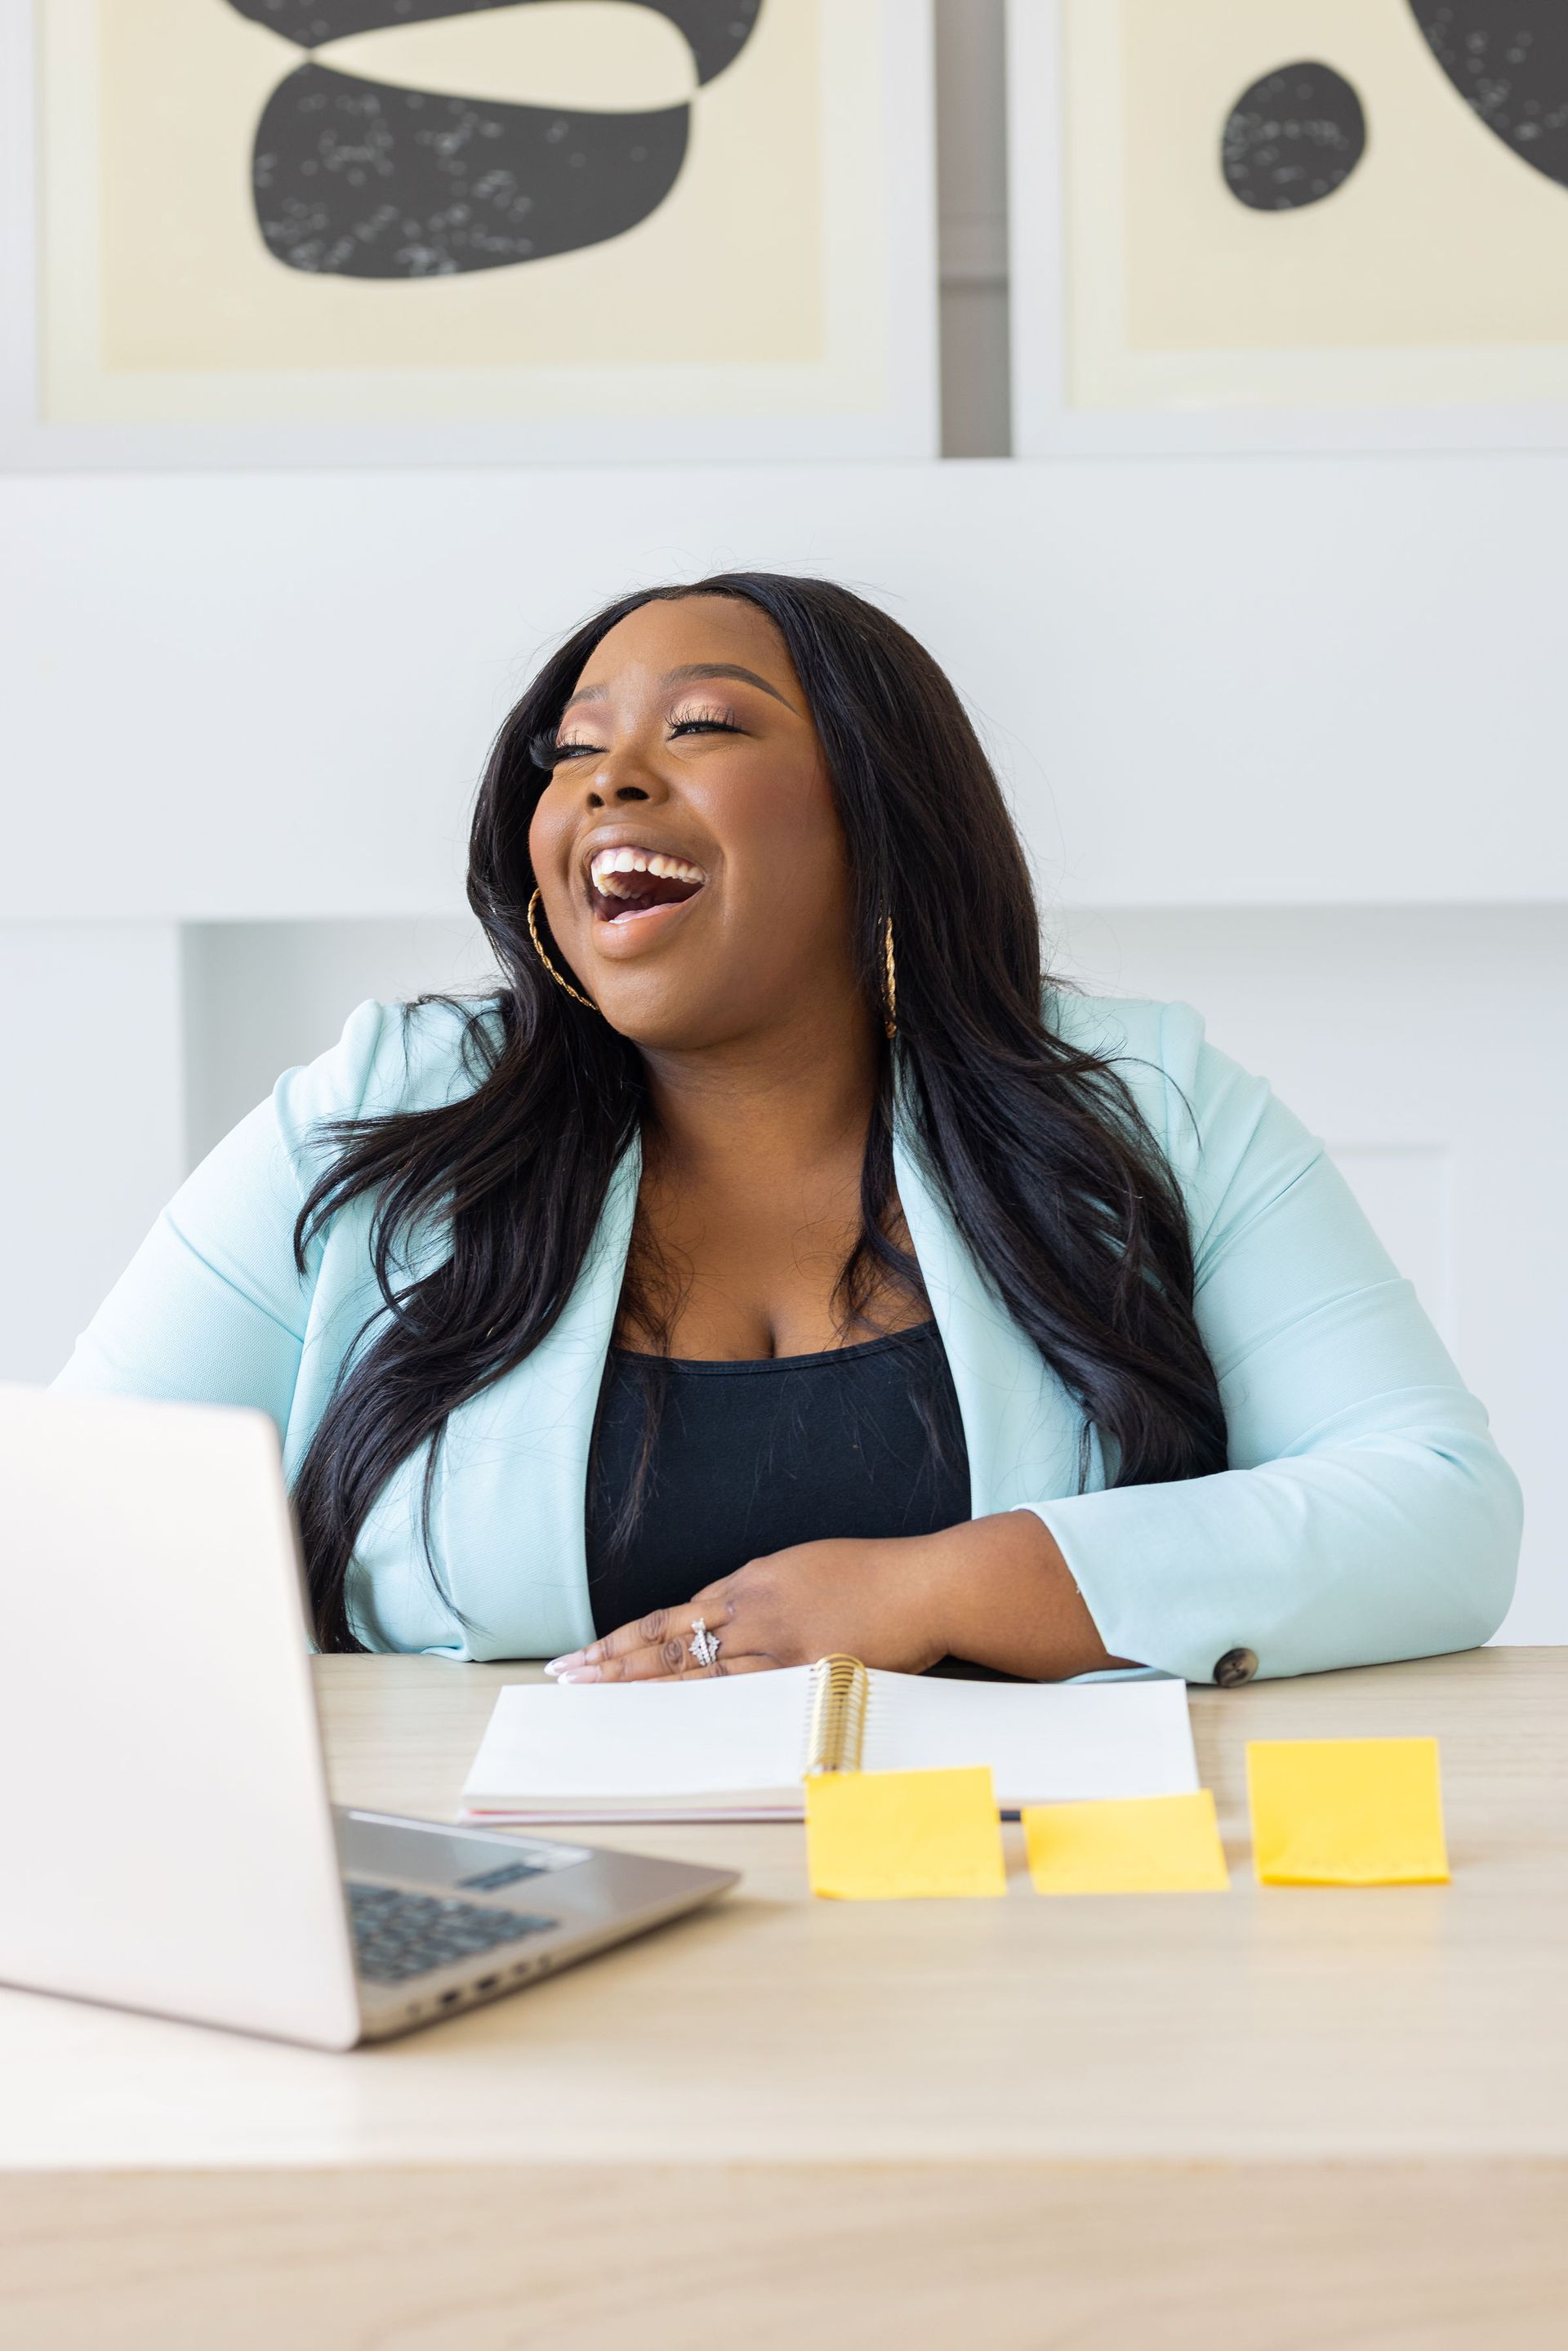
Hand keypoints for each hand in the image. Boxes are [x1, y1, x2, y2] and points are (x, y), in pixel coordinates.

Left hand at [545, 1513, 1129, 1683]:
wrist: (928, 1584)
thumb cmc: (876, 1578)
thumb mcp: (807, 1570)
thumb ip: (765, 1593)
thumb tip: (728, 1617)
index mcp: (751, 1580)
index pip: (671, 1616)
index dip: (624, 1638)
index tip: (584, 1655)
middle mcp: (753, 1606)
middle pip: (666, 1639)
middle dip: (610, 1661)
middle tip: (563, 1678)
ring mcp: (775, 1638)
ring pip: (691, 1666)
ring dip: (637, 1684)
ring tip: (591, 1696)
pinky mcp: (803, 1668)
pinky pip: (740, 1692)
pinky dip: (696, 1705)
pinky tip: (665, 1718)